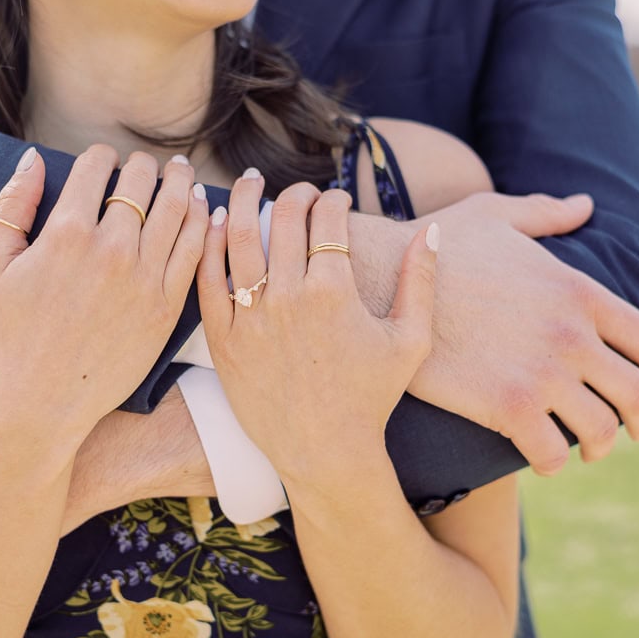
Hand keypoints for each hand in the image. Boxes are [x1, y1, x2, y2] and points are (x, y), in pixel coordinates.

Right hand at [0, 145, 208, 428]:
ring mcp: (143, 278)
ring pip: (177, 208)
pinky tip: (203, 208)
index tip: (106, 162)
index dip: (103, 157)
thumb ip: (12, 205)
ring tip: (181, 173)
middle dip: (142, 165)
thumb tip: (32, 158)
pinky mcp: (166, 306)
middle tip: (146, 166)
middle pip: (141, 182)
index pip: (97, 166)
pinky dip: (203, 221)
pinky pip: (195, 250)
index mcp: (65, 234)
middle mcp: (109, 250)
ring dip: (181, 182)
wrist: (43, 400)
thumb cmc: (13, 334)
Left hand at [198, 176, 438, 481]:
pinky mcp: (223, 339)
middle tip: (298, 193)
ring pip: (237, 238)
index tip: (334, 201)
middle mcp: (288, 298)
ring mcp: (250, 319)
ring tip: (250, 184)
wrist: (325, 453)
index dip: (332, 200)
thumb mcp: (411, 340)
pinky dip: (210, 245)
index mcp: (334, 292)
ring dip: (244, 201)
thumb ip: (421, 281)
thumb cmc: (372, 397)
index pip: (328, 219)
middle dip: (293, 195)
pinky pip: (208, 279)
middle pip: (282, 219)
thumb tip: (430, 231)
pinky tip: (218, 225)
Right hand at [377, 192, 638, 474]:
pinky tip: (543, 458)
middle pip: (638, 394)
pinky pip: (551, 452)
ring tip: (585, 450)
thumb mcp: (495, 215)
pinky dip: (555, 462)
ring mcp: (542, 373)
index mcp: (578, 291)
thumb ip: (546, 213)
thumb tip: (585, 204)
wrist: (381, 280)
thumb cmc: (436, 245)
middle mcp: (572, 335)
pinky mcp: (506, 405)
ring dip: (599, 447)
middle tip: (635, 432)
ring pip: (600, 430)